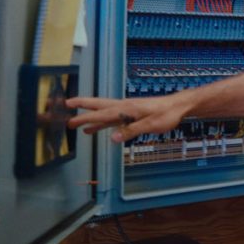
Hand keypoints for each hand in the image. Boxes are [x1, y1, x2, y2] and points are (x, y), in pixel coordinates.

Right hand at [66, 93, 191, 142]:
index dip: (86, 116)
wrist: (177, 106)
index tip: (71, 118)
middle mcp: (124, 107)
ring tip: (75, 123)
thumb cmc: (166, 114)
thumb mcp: (151, 124)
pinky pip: (112, 119)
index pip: (102, 114)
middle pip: (99, 106)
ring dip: (89, 117)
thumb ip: (132, 130)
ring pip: (103, 113)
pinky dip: (101, 124)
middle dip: (82, 106)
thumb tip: (113, 138)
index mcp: (127, 108)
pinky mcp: (131, 114)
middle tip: (66, 105)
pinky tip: (94, 130)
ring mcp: (127, 110)